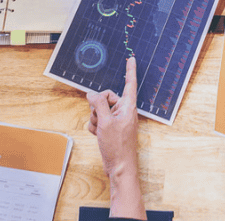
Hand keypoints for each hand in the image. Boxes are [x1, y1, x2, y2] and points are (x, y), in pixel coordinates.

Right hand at [87, 56, 145, 219]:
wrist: (119, 167)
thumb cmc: (118, 146)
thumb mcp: (106, 122)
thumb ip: (98, 104)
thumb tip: (92, 94)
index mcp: (128, 106)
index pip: (129, 83)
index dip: (130, 70)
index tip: (132, 58)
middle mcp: (124, 111)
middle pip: (106, 97)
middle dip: (98, 107)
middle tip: (101, 119)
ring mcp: (117, 120)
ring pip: (99, 110)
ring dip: (96, 119)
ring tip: (101, 131)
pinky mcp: (110, 128)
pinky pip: (97, 120)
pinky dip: (95, 127)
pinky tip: (99, 136)